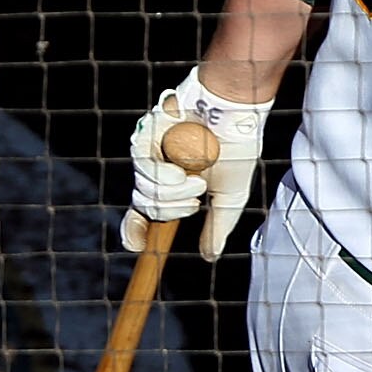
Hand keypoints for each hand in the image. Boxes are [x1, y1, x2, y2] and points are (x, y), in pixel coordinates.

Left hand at [120, 69, 272, 262]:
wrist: (238, 114)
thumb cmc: (237, 149)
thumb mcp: (230, 197)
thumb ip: (217, 227)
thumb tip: (210, 256)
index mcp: (172, 187)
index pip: (142, 214)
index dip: (134, 232)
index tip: (137, 247)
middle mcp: (156, 171)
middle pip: (146, 208)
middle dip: (172, 210)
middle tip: (196, 198)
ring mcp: (149, 153)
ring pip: (146, 192)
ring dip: (176, 191)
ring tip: (199, 177)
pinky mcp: (146, 135)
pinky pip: (145, 168)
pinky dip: (167, 174)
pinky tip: (186, 166)